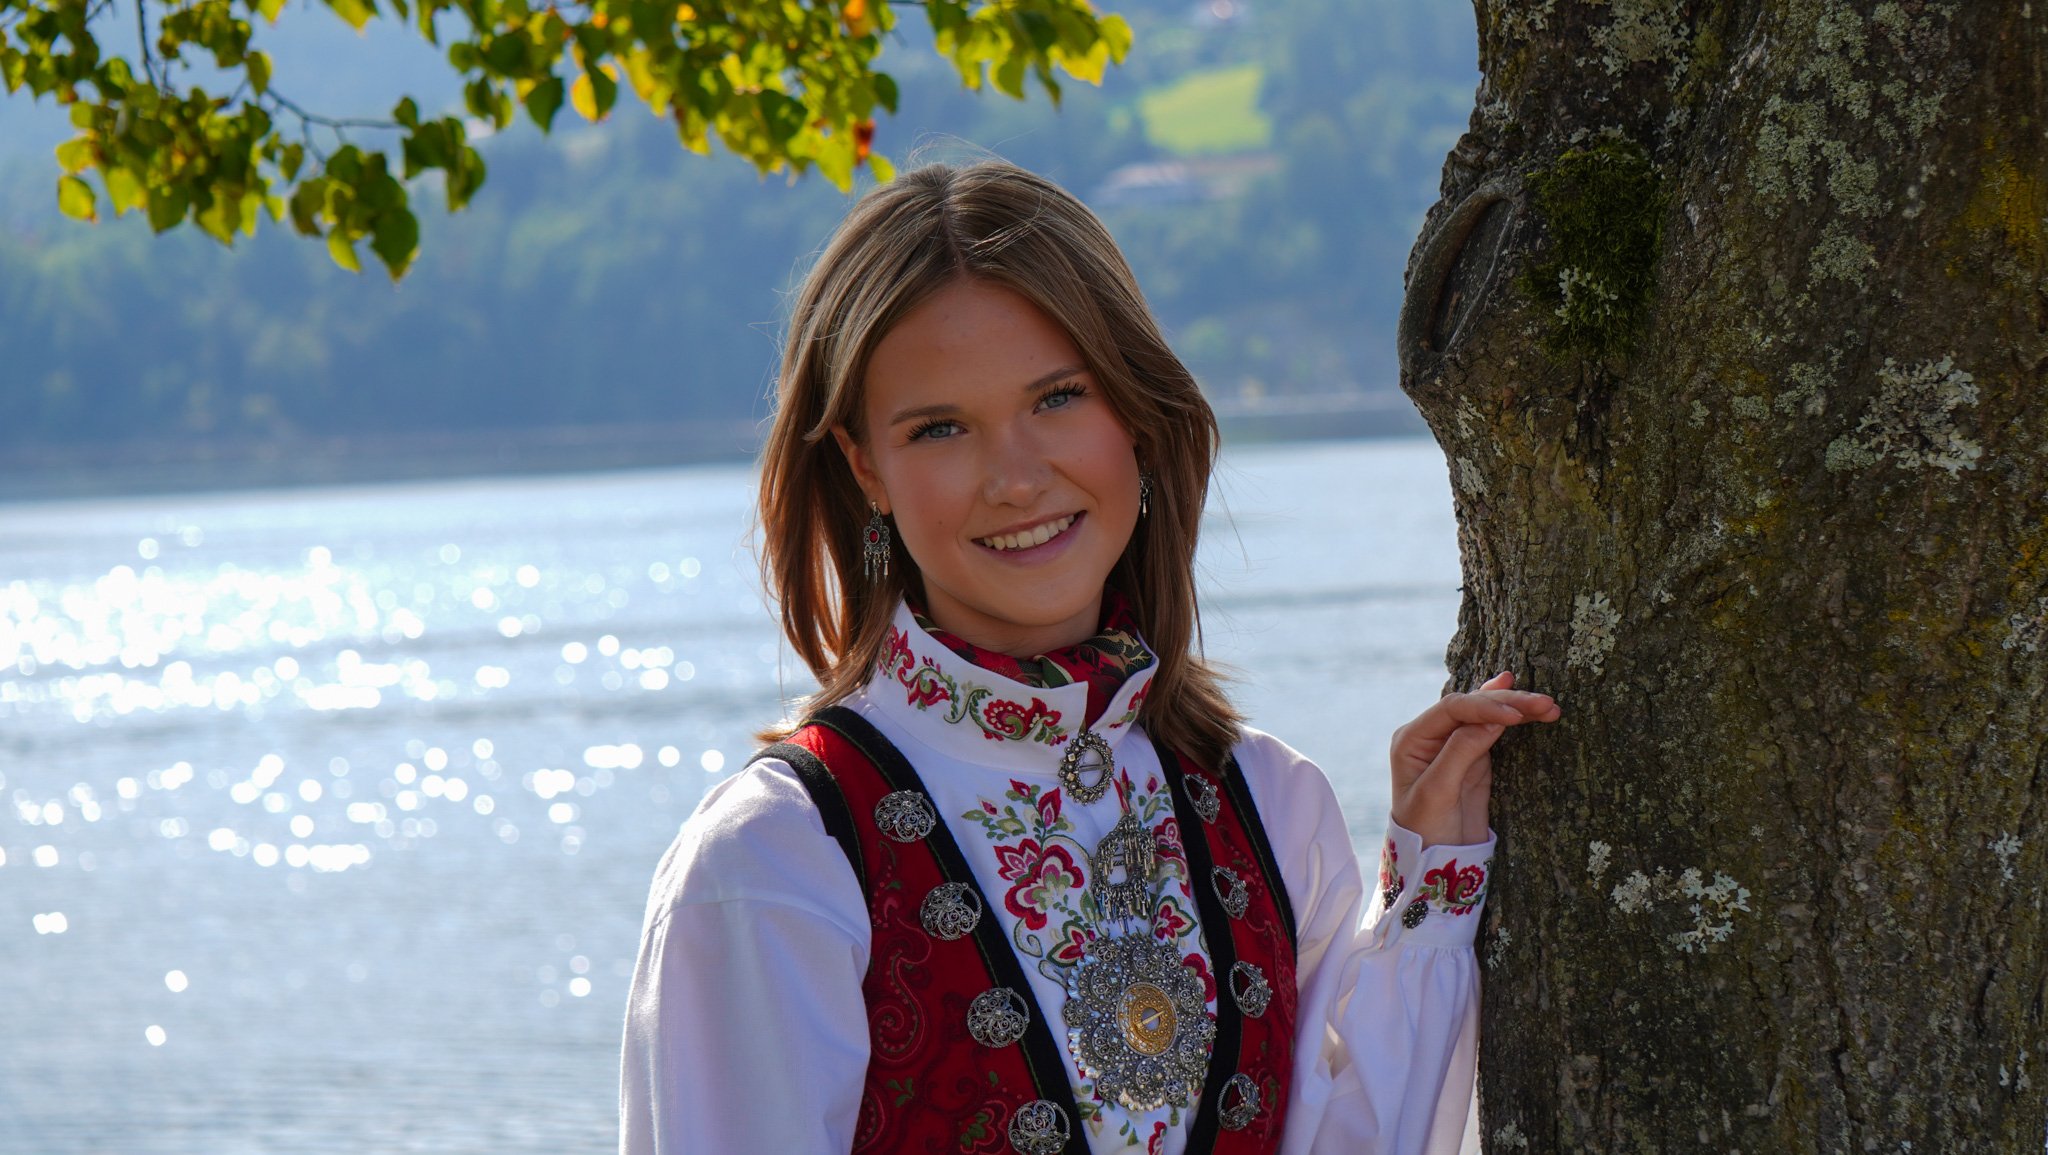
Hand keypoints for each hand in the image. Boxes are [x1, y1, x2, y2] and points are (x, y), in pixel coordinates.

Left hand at [1389, 671, 1560, 847]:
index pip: (1452, 709)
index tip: (1517, 715)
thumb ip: (1461, 752)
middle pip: (1472, 707)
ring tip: (1548, 705)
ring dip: (1517, 707)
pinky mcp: (1474, 756)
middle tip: (1545, 704)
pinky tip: (1519, 697)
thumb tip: (1494, 719)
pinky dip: (1511, 715)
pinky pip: (1493, 728)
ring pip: (1486, 714)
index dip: (1485, 706)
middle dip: (1508, 703)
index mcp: (1412, 739)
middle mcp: (1431, 734)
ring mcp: (1453, 743)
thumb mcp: (1438, 793)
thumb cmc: (1426, 829)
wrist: (1435, 859)